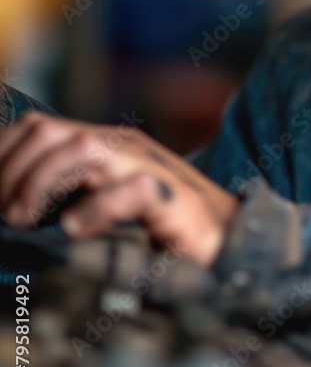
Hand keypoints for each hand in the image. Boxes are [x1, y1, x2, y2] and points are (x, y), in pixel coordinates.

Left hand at [0, 112, 239, 264]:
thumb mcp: (104, 207)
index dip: (2, 156)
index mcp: (102, 146)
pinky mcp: (173, 198)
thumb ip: (67, 199)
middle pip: (48, 130)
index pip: (35, 127)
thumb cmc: (161, 230)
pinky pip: (132, 189)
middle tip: (7, 216)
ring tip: (26, 221)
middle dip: (12, 172)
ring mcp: (148, 167)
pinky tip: (75, 231)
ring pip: (82, 148)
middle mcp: (122, 147)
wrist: (231, 239)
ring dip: (40, 183)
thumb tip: (11, 211)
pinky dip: (96, 208)